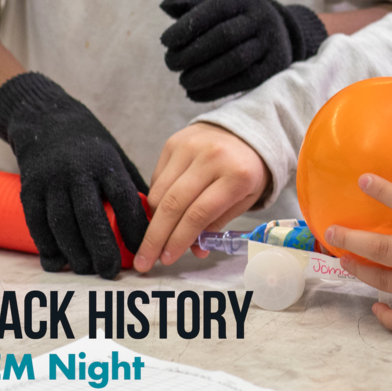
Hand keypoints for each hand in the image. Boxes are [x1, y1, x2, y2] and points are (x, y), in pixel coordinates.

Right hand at [0, 72, 149, 279]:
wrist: (46, 119)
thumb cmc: (89, 144)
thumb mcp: (115, 155)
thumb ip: (130, 186)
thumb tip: (153, 218)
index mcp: (105, 162)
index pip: (124, 197)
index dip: (134, 226)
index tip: (145, 248)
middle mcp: (77, 172)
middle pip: (91, 216)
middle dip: (102, 247)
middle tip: (111, 271)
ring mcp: (51, 182)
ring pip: (62, 224)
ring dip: (75, 253)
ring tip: (88, 269)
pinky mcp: (30, 190)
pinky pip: (37, 225)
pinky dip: (48, 247)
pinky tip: (59, 262)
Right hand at [133, 122, 270, 271]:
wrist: (245, 130)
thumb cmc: (247, 169)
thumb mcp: (244, 199)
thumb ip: (217, 224)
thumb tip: (194, 250)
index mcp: (236, 175)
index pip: (198, 214)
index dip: (179, 240)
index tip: (167, 259)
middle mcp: (211, 157)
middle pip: (173, 205)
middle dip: (155, 238)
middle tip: (144, 260)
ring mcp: (190, 147)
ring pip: (160, 193)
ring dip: (153, 221)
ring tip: (153, 239)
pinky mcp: (174, 142)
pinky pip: (156, 178)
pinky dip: (156, 200)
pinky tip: (162, 211)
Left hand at [160, 0, 327, 101]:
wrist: (281, 34)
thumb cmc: (238, 19)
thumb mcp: (221, 5)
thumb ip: (192, 3)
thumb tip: (165, 5)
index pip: (215, 8)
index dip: (188, 25)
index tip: (165, 41)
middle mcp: (263, 18)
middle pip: (224, 36)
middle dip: (192, 52)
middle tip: (170, 63)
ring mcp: (272, 43)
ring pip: (235, 61)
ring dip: (204, 74)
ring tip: (183, 81)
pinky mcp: (274, 68)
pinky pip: (244, 81)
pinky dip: (216, 90)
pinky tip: (194, 94)